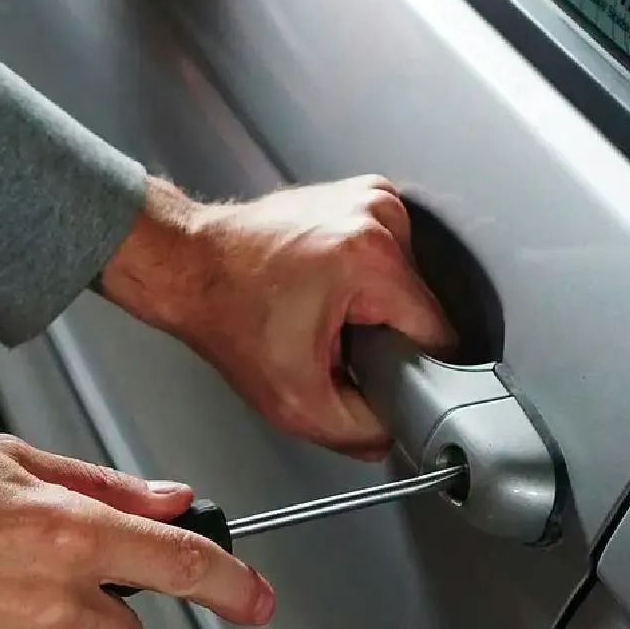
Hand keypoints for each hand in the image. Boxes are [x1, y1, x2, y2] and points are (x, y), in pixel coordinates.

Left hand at [99, 174, 457, 460]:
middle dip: (387, 336)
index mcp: (371, 259)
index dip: (413, 368)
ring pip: (408, 284)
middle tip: (336, 344)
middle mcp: (379, 216)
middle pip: (421, 308)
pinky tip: (328, 289)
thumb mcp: (295, 400)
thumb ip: (358, 432)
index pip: (439, 333)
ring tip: (327, 313)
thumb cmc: (227, 314)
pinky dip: (367, 281)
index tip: (377, 374)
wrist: (189, 266)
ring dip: (377, 308)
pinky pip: (390, 258)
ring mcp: (371, 198)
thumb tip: (393, 433)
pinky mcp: (362, 195)